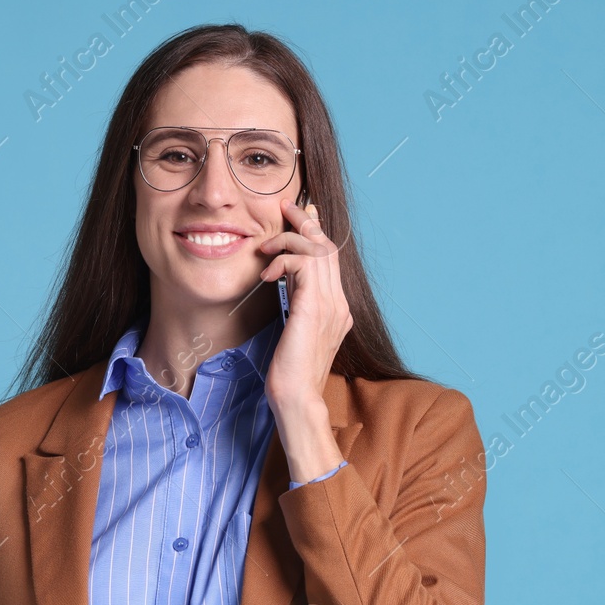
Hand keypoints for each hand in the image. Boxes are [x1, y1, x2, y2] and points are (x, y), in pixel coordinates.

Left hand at [256, 198, 352, 413]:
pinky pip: (304, 264)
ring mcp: (331, 305)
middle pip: (329, 246)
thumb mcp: (295, 332)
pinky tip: (266, 274)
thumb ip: (297, 307)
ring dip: (290, 238)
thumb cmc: (290, 373)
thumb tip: (285, 285)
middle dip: (306, 221)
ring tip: (267, 245)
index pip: (331, 259)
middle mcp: (339, 303)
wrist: (297, 398)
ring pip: (319, 249)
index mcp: (337, 309)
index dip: (317, 232)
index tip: (302, 214)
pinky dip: (283, 259)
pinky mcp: (313, 307)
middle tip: (286, 207)